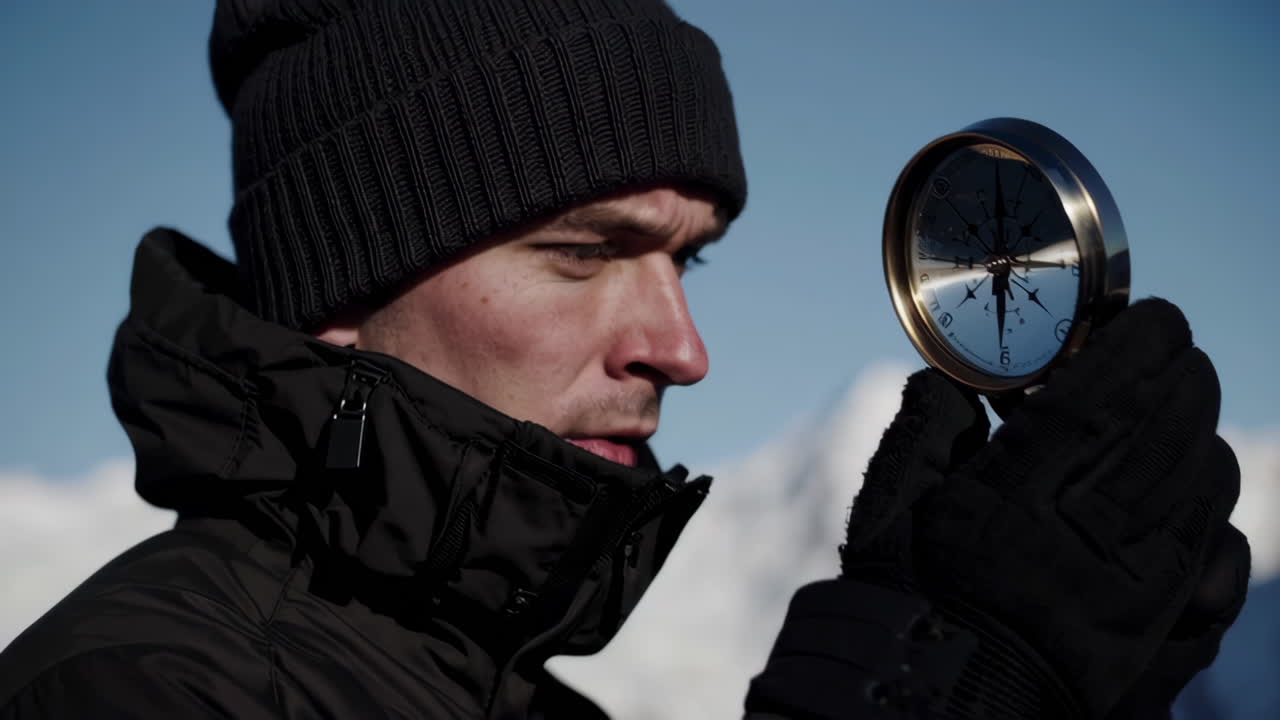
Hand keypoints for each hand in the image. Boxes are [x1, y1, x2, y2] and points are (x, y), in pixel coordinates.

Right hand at [843, 298, 1245, 716]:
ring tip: (1167, 408)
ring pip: (1204, 480)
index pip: (1100, 400)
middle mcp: (1083, 540)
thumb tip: (955, 376)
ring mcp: (1133, 587)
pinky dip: (1210, 500)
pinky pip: (1219, 547)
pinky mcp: (1160, 624)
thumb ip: (924, 429)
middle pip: (1168, 427)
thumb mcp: (887, 508)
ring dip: (1196, 426)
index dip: (1138, 345)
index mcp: (1008, 503)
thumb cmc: (903, 599)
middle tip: (1163, 344)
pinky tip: (1182, 484)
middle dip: (1179, 370)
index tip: (1146, 314)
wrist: (935, 701)